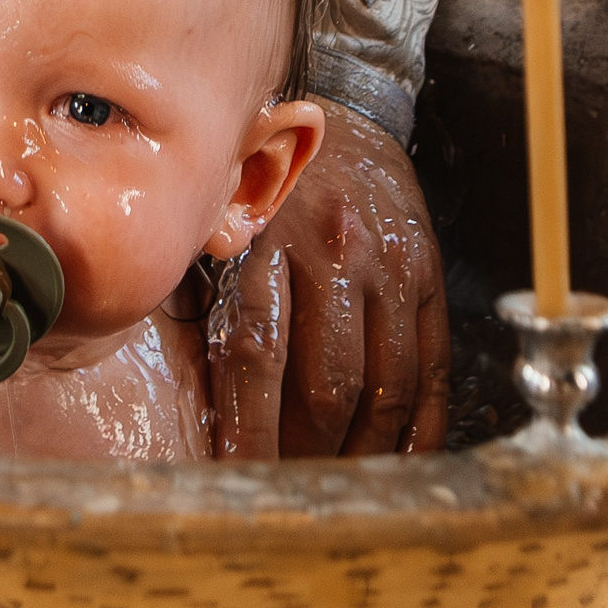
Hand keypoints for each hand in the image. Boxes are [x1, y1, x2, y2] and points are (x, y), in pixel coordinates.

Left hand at [208, 102, 448, 457]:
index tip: (237, 481)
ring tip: (338, 486)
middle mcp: (334, 253)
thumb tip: (176, 388)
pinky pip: (431, 366)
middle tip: (290, 494)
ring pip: (382, 387)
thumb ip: (206, 291)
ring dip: (362, 452)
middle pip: (325, 386)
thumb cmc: (266, 184)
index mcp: (267, 241)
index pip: (255, 357)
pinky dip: (420, 426)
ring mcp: (389, 265)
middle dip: (306, 453)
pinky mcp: (428, 273)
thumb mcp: (225, 222)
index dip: (249, 431)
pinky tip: (401, 461)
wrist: (350, 113)